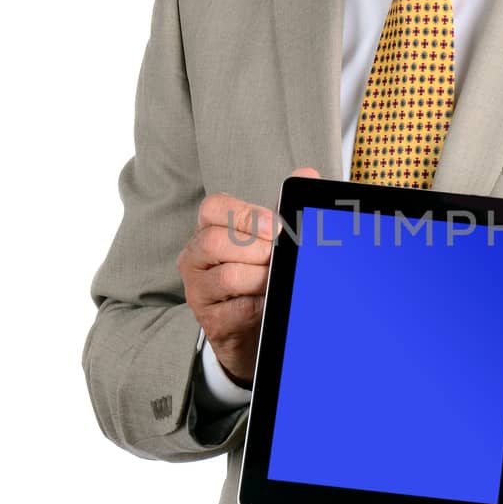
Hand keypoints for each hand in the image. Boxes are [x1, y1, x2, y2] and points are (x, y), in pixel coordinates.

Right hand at [177, 167, 319, 382]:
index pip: (213, 208)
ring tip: (274, 281)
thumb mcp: (270, 241)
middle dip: (255, 249)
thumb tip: (306, 174)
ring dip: (261, 278)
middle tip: (276, 257)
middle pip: (214, 241)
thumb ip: (285, 209)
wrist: (254, 328)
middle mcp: (196, 258)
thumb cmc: (259, 278)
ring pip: (228, 277)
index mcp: (209, 230)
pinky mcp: (211, 321)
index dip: (245, 214)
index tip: (273, 226)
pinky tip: (269, 303)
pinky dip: (260, 305)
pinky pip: (237, 310)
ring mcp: (199, 291)